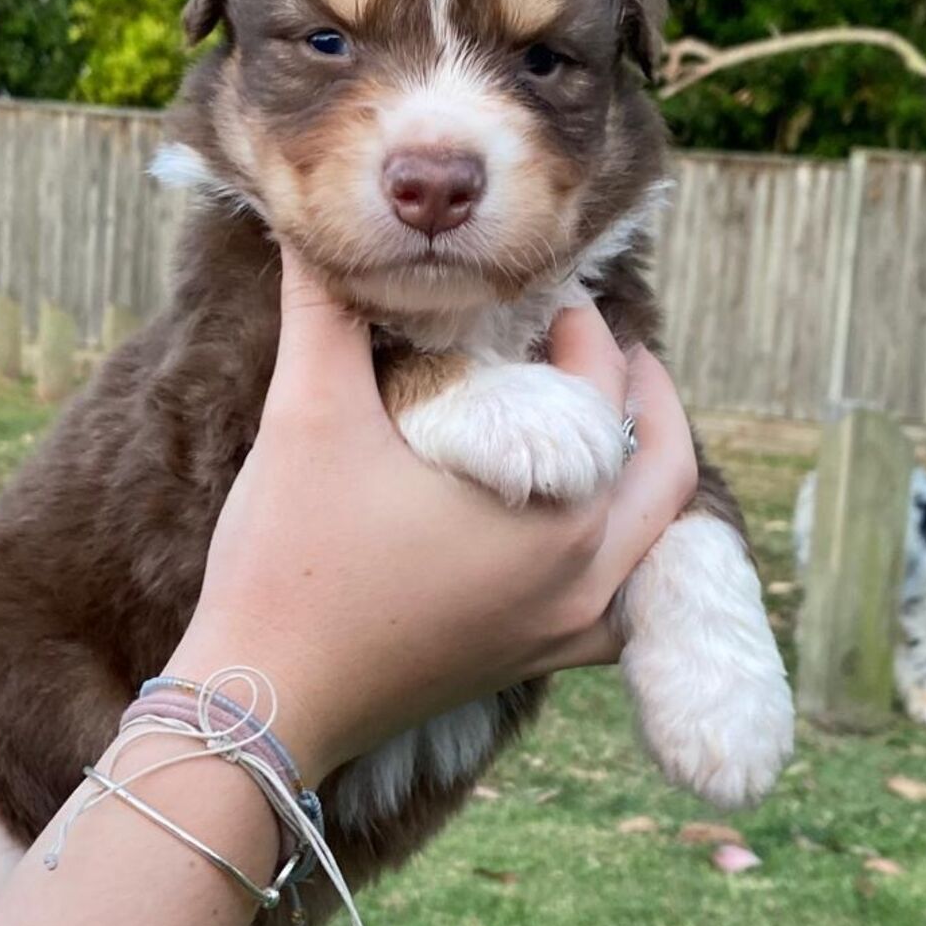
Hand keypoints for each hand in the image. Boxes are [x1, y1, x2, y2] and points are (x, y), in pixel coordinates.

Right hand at [165, 247, 697, 782]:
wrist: (260, 699)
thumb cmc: (288, 560)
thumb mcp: (307, 415)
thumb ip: (325, 308)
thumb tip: (314, 225)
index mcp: (554, 510)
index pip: (604, 389)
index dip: (583, 327)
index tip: (545, 292)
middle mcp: (583, 575)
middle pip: (664, 466)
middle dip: (639, 394)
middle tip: (597, 342)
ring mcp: (563, 630)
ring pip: (654, 540)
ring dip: (642, 473)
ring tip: (602, 420)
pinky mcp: (532, 664)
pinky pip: (618, 607)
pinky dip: (621, 555)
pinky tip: (581, 526)